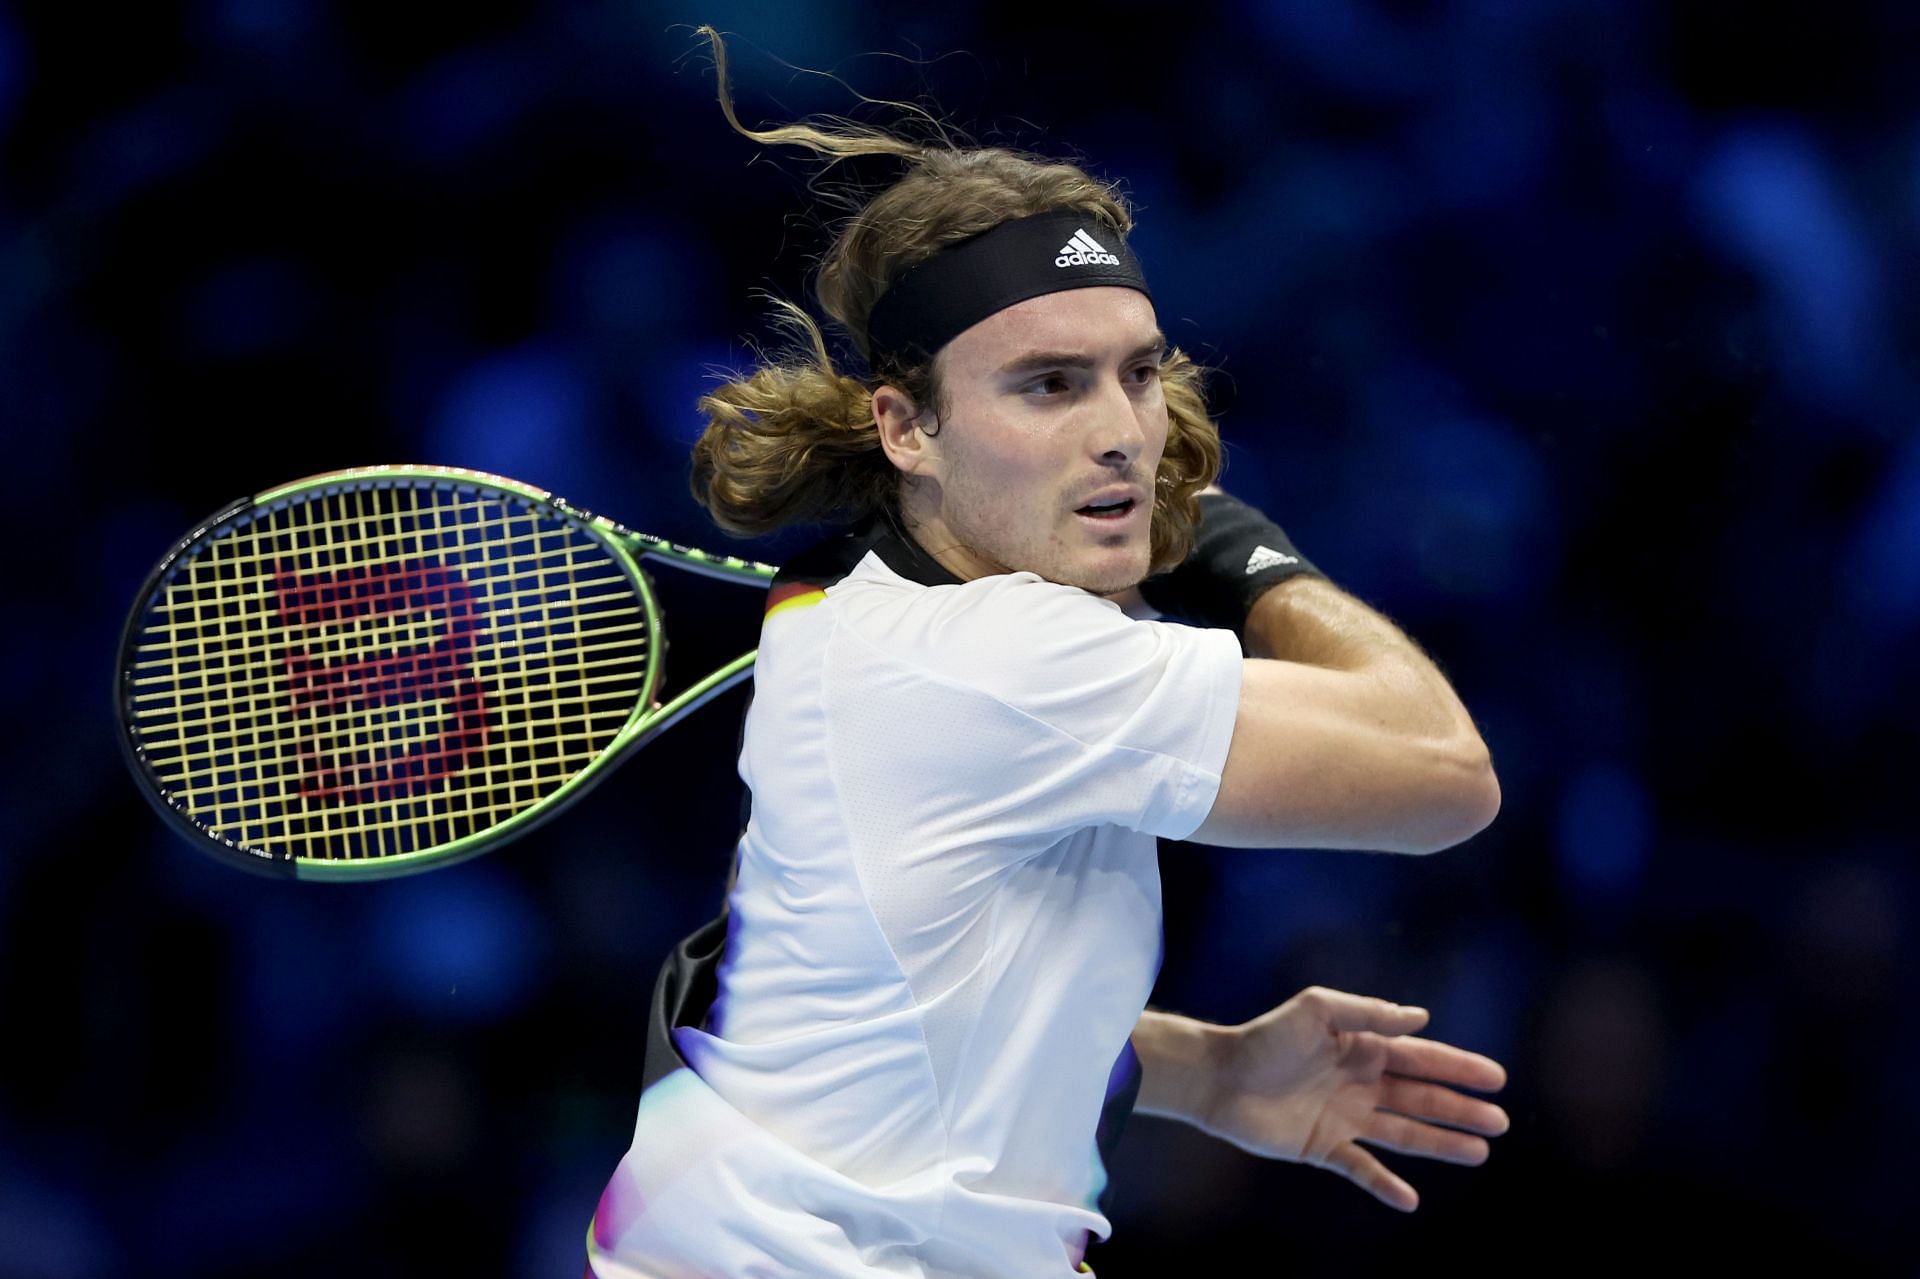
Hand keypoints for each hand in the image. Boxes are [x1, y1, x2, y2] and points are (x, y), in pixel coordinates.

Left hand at [1195, 986, 1507, 1211]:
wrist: (1219, 1077)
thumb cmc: (1267, 1038)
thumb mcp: (1317, 1010)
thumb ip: (1368, 1013)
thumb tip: (1420, 1017)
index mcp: (1363, 1047)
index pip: (1420, 1058)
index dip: (1457, 1067)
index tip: (1495, 1077)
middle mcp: (1361, 1084)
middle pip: (1421, 1098)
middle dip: (1460, 1108)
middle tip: (1500, 1121)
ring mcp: (1345, 1117)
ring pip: (1403, 1132)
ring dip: (1440, 1143)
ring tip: (1480, 1152)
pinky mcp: (1324, 1147)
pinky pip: (1362, 1168)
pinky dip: (1385, 1184)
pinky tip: (1409, 1200)